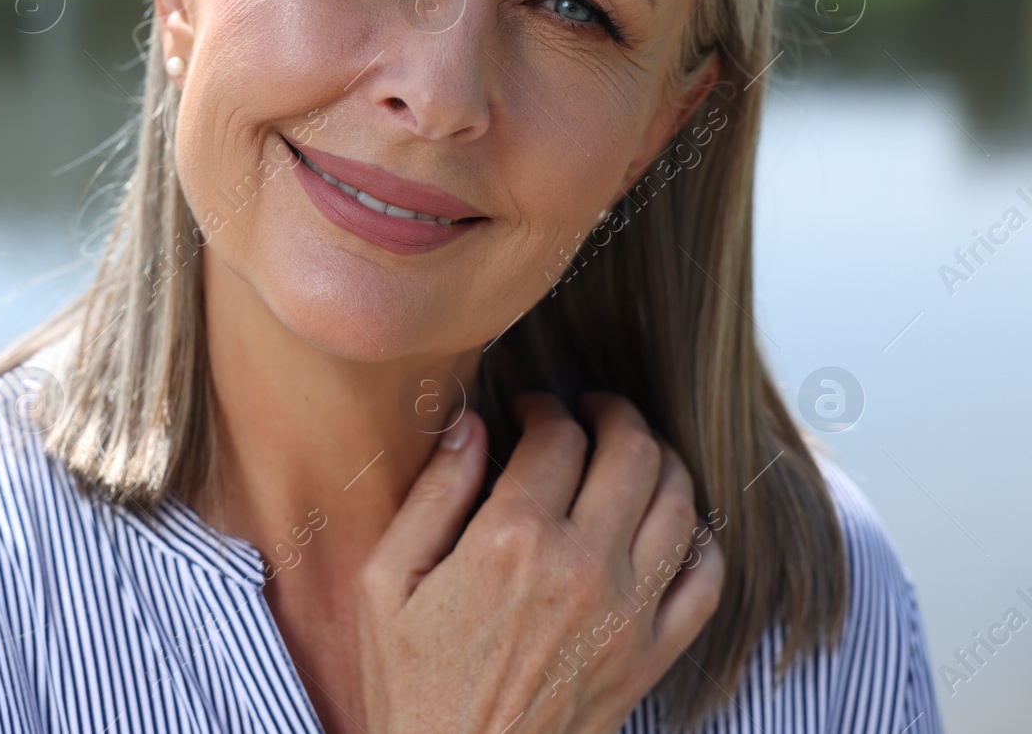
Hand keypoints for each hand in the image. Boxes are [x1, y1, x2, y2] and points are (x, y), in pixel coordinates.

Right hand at [354, 391, 723, 733]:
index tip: (529, 410)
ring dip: (659, 460)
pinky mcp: (652, 656)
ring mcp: (628, 614)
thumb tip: (470, 424)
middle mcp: (583, 567)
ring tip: (630, 453)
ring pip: (678, 502)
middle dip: (613, 413)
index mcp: (512, 540)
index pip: (557, 436)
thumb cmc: (410, 685)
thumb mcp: (386, 582)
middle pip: (633, 451)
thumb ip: (432, 494)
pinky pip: (706, 578)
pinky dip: (699, 538)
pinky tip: (670, 524)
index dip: (544, 407)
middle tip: (591, 410)